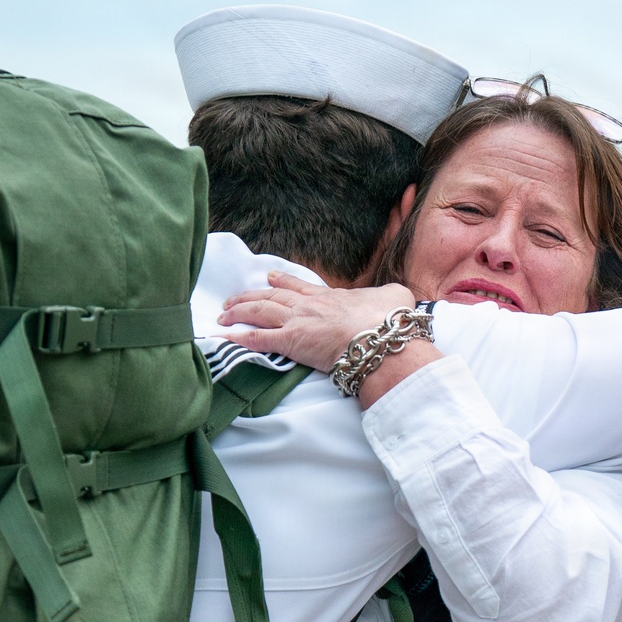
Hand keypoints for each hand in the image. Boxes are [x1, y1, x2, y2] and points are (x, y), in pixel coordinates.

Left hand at [218, 271, 416, 373]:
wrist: (380, 336)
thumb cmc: (389, 320)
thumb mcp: (394, 297)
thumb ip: (390, 294)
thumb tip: (398, 295)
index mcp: (331, 296)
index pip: (300, 288)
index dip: (282, 284)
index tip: (270, 280)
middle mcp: (309, 306)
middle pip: (271, 298)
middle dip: (249, 298)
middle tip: (233, 300)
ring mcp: (297, 322)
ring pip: (259, 312)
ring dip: (239, 312)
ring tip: (224, 314)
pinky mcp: (290, 341)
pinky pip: (257, 338)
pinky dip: (239, 336)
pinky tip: (224, 336)